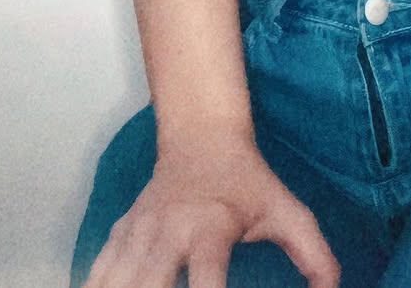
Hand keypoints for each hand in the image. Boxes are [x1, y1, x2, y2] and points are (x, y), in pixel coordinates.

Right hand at [81, 127, 340, 287]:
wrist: (201, 138)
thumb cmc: (248, 183)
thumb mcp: (287, 212)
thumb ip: (314, 255)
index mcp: (210, 227)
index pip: (206, 279)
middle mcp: (168, 231)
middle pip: (146, 286)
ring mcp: (137, 234)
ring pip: (114, 282)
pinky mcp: (118, 237)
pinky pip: (96, 276)